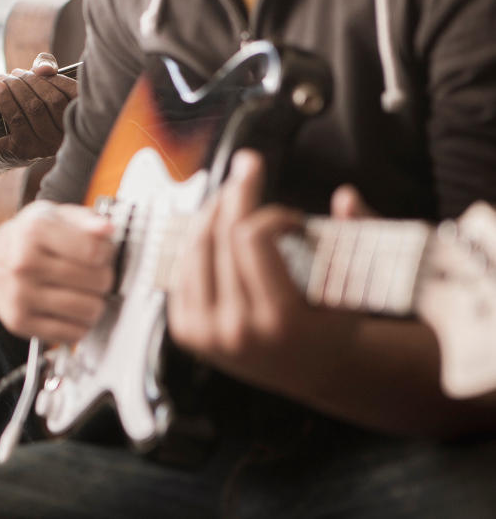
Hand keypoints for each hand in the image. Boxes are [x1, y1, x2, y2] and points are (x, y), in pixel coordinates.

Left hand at [0, 52, 76, 164]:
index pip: (74, 93)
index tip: (36, 69)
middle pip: (54, 100)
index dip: (55, 78)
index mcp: (77, 121)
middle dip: (31, 80)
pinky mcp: (26, 151)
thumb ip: (46, 68)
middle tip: (15, 73)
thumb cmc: (24, 109)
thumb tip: (44, 69)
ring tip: (3, 78)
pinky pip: (16, 119)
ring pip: (34, 108)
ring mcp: (47, 147)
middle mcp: (66, 137)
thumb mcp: (39, 86)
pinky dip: (5, 99)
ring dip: (16, 87)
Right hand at [0, 200, 114, 342]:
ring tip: (84, 292)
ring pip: (88, 310)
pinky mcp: (19, 321)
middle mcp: (24, 264)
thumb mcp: (55, 215)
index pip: (94, 251)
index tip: (99, 252)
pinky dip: (79, 324)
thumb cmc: (27, 239)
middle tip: (92, 273)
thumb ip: (85, 220)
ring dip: (95, 303)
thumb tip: (106, 229)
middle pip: (96, 281)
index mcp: (34, 232)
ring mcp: (20, 295)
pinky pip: (72, 333)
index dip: (106, 252)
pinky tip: (70, 310)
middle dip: (103, 278)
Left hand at [166, 149, 344, 390]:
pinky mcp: (186, 332)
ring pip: (194, 248)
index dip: (272, 214)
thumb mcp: (354, 288)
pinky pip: (182, 270)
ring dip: (211, 212)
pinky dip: (197, 241)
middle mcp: (236, 329)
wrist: (310, 372)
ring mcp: (205, 333)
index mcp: (279, 320)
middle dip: (236, 193)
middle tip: (249, 164)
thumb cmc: (336, 324)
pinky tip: (214, 224)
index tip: (293, 219)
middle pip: (220, 236)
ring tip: (232, 192)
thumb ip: (353, 240)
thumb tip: (346, 195)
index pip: (252, 238)